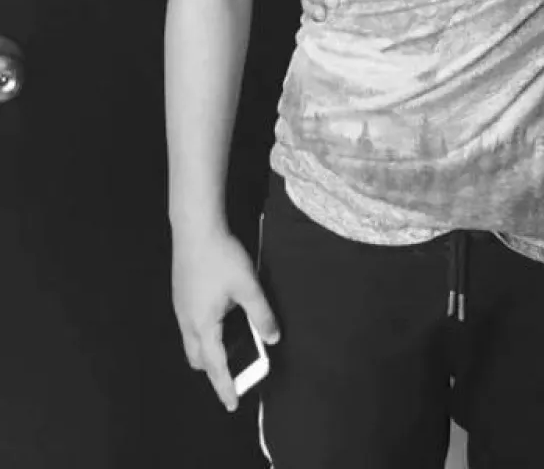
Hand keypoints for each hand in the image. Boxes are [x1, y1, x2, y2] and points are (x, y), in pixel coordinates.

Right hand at [171, 224, 279, 411]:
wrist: (195, 228)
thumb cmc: (221, 256)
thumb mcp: (248, 285)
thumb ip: (261, 314)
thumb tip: (273, 337)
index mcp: (203, 324)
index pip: (215, 365)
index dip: (225, 386)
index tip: (233, 405)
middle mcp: (187, 322)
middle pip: (199, 358)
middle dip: (215, 370)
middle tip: (237, 373)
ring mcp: (181, 309)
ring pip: (193, 342)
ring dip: (210, 350)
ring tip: (233, 347)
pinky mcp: (182, 296)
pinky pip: (192, 326)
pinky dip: (206, 333)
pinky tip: (223, 319)